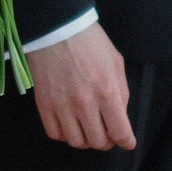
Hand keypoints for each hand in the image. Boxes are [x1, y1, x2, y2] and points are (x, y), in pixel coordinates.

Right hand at [30, 22, 134, 151]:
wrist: (57, 28)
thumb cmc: (90, 43)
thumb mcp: (116, 64)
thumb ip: (121, 93)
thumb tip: (120, 117)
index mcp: (107, 92)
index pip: (120, 132)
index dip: (126, 141)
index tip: (126, 141)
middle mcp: (85, 103)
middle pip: (98, 142)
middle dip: (106, 141)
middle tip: (106, 132)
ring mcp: (62, 106)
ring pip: (76, 142)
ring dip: (85, 139)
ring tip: (87, 128)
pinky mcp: (44, 104)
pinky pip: (55, 134)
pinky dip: (64, 134)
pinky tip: (69, 123)